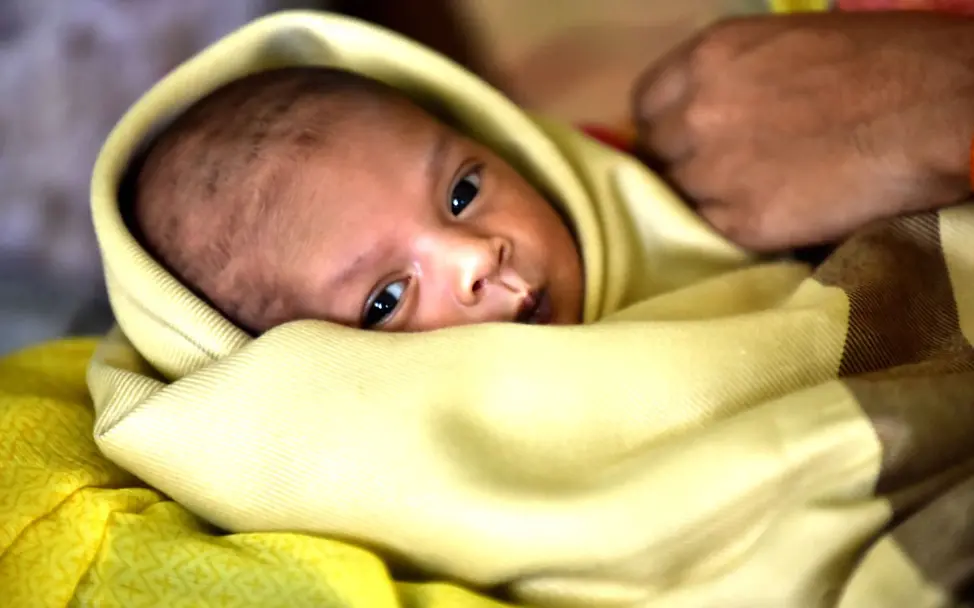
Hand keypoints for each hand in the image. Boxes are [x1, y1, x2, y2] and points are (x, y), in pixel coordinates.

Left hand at [632, 12, 973, 251]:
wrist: (943, 110)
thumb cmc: (887, 63)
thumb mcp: (788, 44)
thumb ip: (732, 76)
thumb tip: (701, 107)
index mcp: (709, 56)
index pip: (645, 105)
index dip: (668, 124)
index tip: (689, 137)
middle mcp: (698, 112)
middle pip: (659, 154)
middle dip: (685, 160)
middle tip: (729, 168)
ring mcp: (716, 171)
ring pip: (682, 196)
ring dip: (710, 196)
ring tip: (759, 190)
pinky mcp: (743, 223)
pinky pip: (713, 231)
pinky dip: (735, 226)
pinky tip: (772, 213)